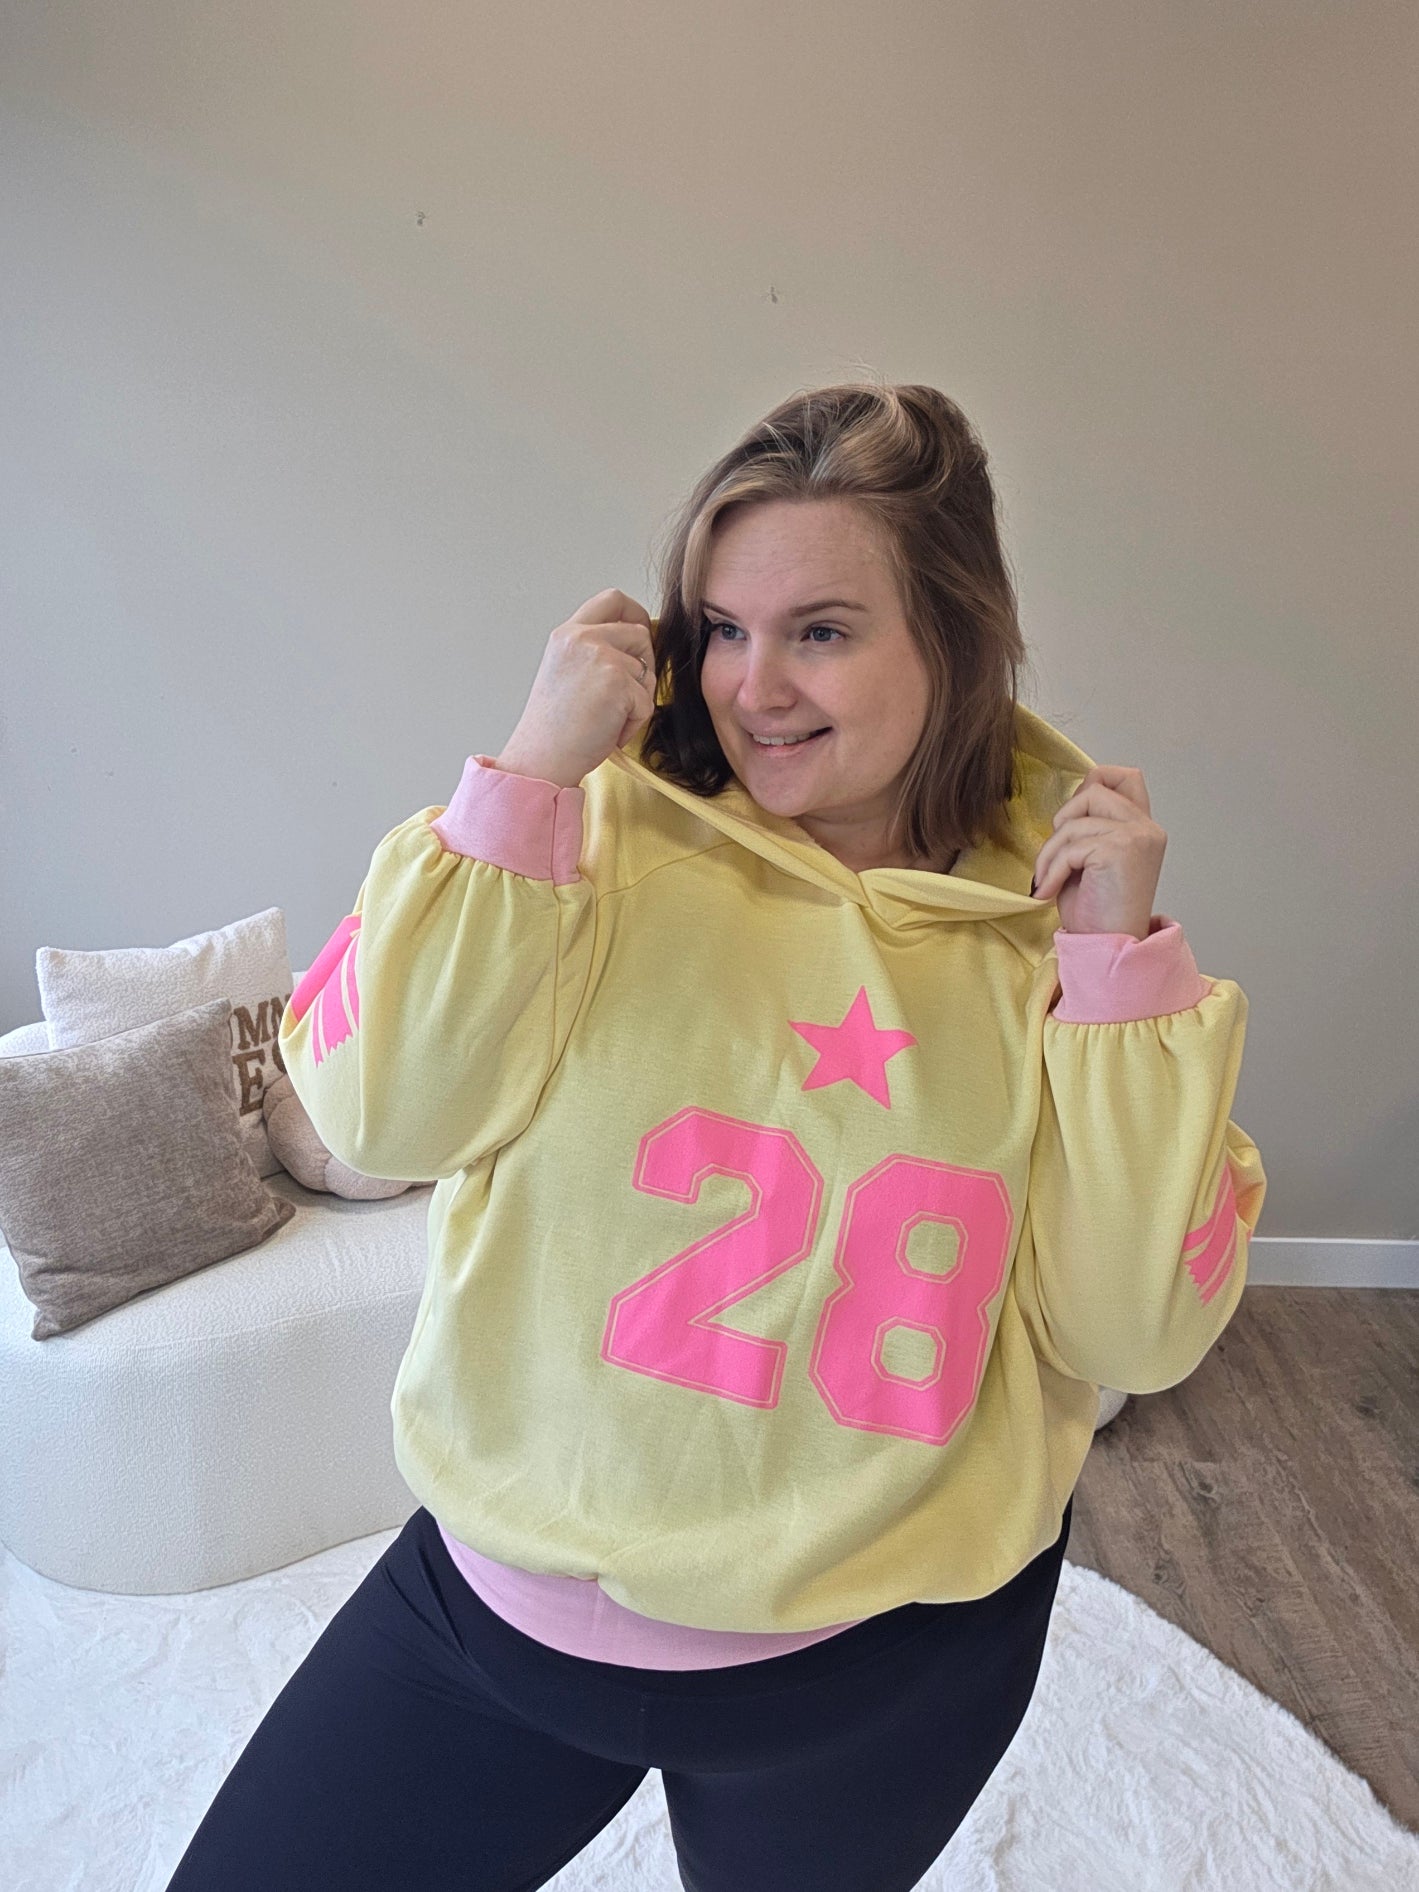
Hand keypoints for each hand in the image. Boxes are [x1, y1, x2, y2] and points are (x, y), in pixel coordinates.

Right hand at [495, 589, 656, 787]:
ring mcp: (600, 657)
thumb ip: (593, 652)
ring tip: (608, 718)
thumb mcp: (565, 672)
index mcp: (566, 634)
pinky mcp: (617, 682)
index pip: (611, 600)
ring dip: (637, 699)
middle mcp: (581, 638)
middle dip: (644, 664)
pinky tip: (608, 731)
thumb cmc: (553, 729)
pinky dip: (634, 723)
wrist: (541, 758)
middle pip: (640, 633)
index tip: (639, 634)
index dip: (635, 613)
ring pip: (647, 670)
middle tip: (624, 695)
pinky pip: (647, 701)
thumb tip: (638, 646)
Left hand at [1031, 765, 1165, 938]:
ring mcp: (1137, 837)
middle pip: (1092, 790)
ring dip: (1049, 853)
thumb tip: (1073, 799)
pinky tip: (1049, 892)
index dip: (1094, 783)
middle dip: (1061, 823)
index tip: (1071, 823)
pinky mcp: (1120, 849)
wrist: (1110, 949)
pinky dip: (1051, 870)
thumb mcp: (1091, 859)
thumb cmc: (1097, 912)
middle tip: (1055, 860)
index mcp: (1143, 828)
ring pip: (1074, 820)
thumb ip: (1091, 826)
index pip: (1127, 776)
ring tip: (1047, 881)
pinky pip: (1069, 847)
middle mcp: (1147, 828)